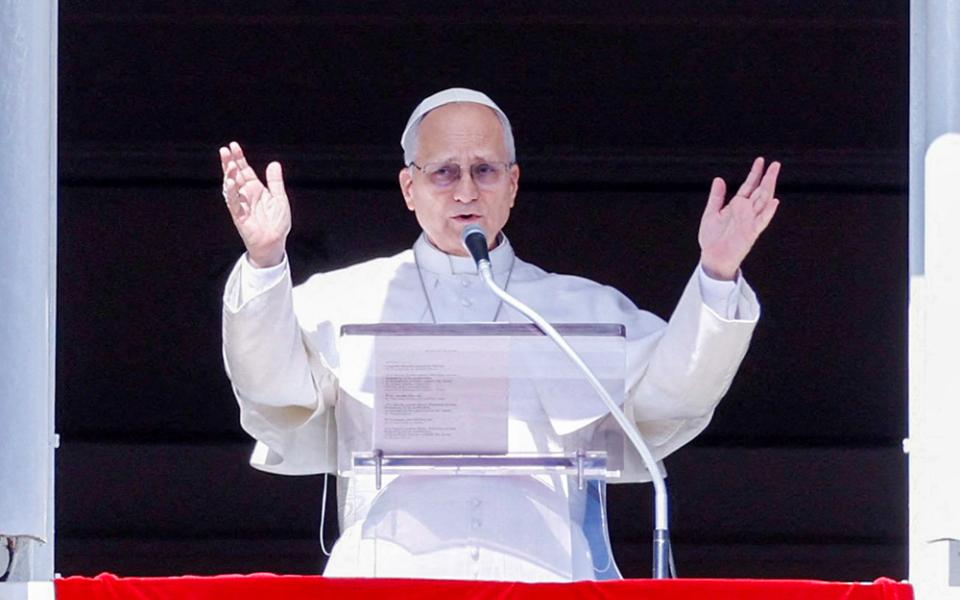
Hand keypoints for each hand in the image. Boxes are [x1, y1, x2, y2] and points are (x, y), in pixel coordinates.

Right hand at [219, 141, 290, 267]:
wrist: (275, 242)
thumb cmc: (278, 223)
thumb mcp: (280, 198)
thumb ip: (275, 181)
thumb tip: (274, 163)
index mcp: (256, 189)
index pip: (244, 170)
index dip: (239, 158)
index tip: (233, 145)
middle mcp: (246, 195)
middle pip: (235, 175)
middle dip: (229, 163)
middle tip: (224, 150)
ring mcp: (241, 204)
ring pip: (231, 187)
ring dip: (228, 175)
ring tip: (228, 163)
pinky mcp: (239, 215)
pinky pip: (233, 202)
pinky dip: (232, 192)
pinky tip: (231, 181)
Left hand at [698, 157, 779, 279]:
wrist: (713, 257)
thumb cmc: (712, 238)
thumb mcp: (711, 213)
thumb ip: (716, 197)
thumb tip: (719, 179)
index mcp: (737, 206)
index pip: (749, 186)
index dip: (755, 174)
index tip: (760, 161)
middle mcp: (746, 212)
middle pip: (760, 191)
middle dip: (767, 178)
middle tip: (775, 164)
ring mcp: (750, 221)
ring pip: (763, 202)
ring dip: (769, 188)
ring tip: (773, 175)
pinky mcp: (751, 233)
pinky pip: (761, 221)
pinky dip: (768, 212)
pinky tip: (774, 202)